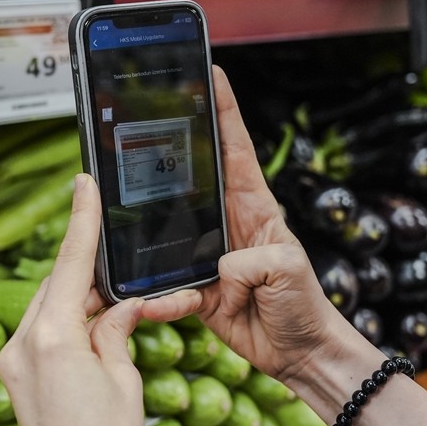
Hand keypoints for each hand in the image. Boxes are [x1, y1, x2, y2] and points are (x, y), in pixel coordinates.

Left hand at [0, 174, 146, 425]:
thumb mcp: (124, 382)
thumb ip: (117, 331)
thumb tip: (119, 308)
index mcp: (50, 339)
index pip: (68, 264)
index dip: (79, 221)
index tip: (82, 184)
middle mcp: (21, 348)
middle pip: (57, 286)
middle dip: (89, 271)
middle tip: (124, 261)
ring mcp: (15, 368)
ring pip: (50, 311)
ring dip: (82, 303)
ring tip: (123, 307)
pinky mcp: (18, 386)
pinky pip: (44, 338)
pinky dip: (72, 328)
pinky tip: (101, 335)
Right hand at [141, 67, 355, 384]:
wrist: (299, 353)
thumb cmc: (306, 304)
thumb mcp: (288, 270)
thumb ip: (255, 261)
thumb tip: (219, 267)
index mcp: (253, 205)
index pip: (235, 147)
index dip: (223, 109)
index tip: (210, 72)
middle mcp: (225, 222)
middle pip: (187, 179)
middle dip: (162, 156)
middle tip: (133, 129)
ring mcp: (205, 253)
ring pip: (163, 235)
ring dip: (145, 238)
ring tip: (120, 230)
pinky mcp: (193, 287)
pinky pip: (164, 289)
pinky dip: (160, 300)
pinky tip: (155, 305)